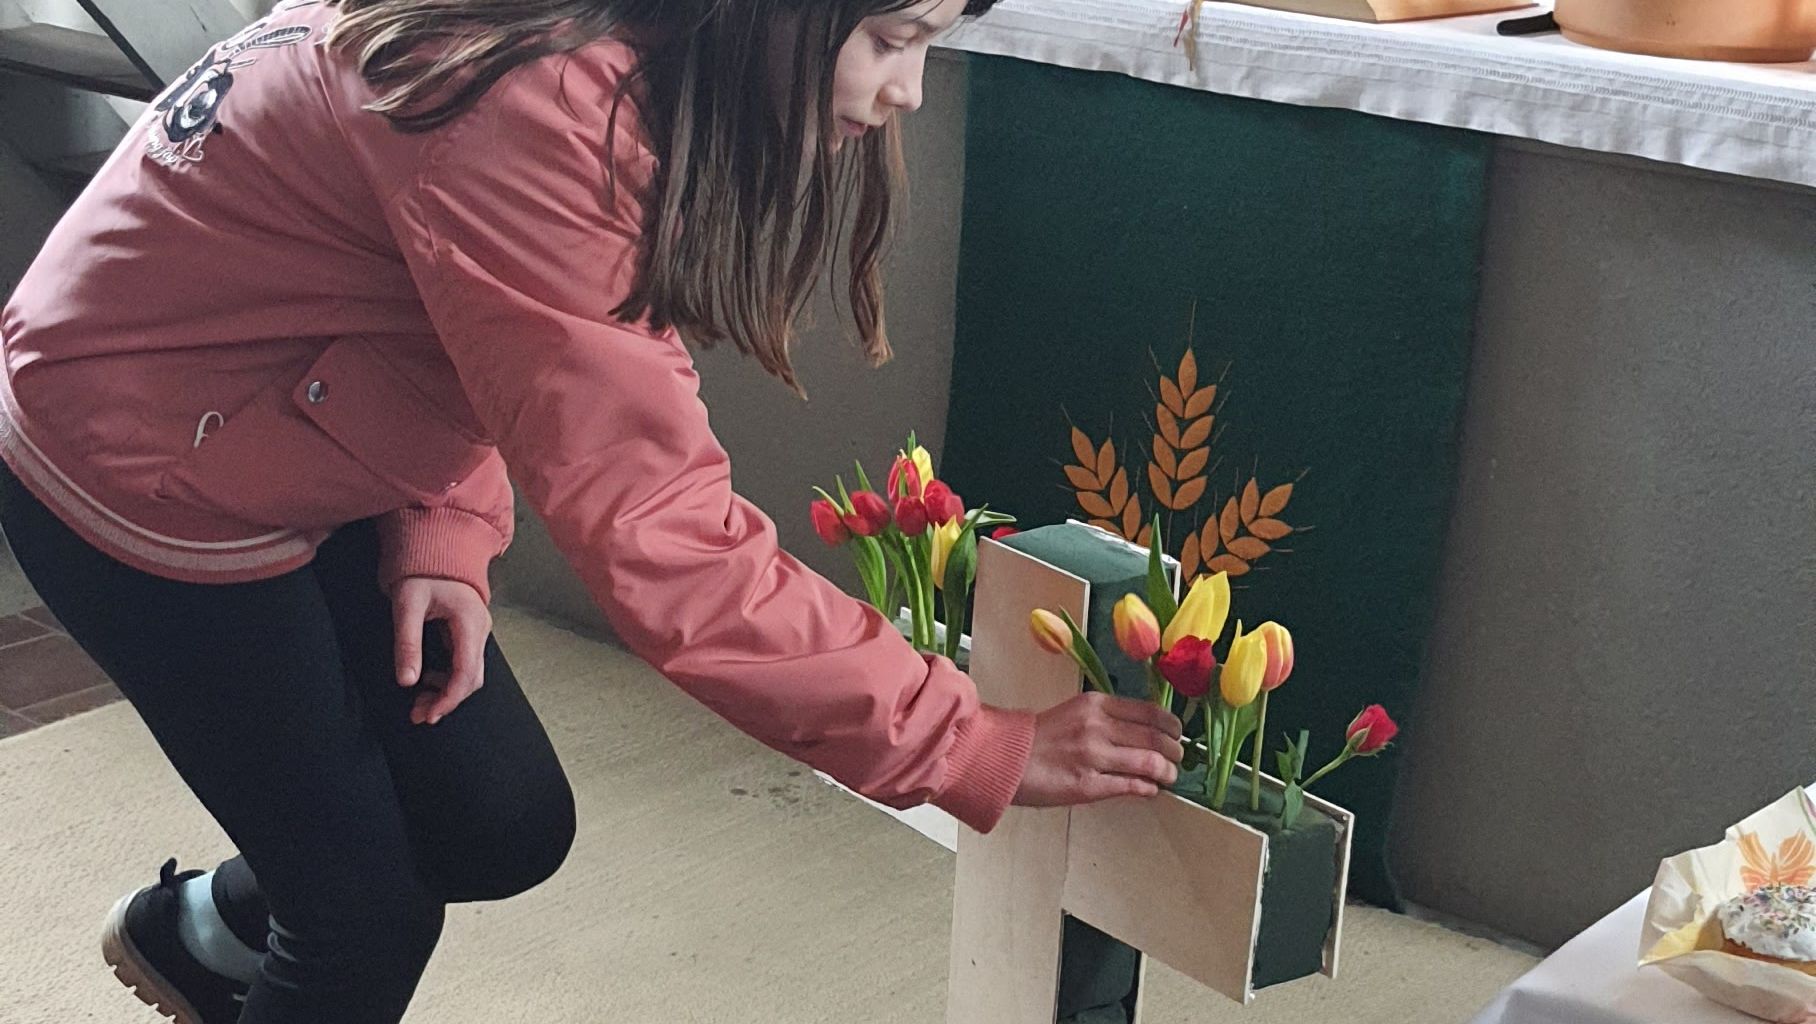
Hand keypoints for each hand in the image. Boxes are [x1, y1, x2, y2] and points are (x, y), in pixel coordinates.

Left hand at [392, 577, 490, 725]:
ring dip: (447, 691)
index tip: (428, 715)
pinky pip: (465, 662)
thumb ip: (407, 643)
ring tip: (419, 703)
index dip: (449, 698)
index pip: (466, 672)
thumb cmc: (421, 571)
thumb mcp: (407, 605)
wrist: (436, 545)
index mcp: (468, 622)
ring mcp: (477, 630)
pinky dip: (448, 678)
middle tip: (418, 715)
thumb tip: (407, 681)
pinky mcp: (469, 631)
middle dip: (446, 700)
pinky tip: (428, 681)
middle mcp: (480, 629)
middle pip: (472, 678)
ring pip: (470, 673)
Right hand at [1012, 692, 1183, 805]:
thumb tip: (1143, 731)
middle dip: (1174, 751)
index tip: (1176, 734)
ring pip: (1150, 762)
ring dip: (1167, 772)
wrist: (1005, 758)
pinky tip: (1150, 790)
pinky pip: (1131, 786)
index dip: (1171, 726)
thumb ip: (1107, 719)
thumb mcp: (1075, 713)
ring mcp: (1094, 756)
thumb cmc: (1039, 737)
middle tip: (1176, 759)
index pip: (1150, 712)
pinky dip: (1148, 789)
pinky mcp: (1088, 785)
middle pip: (1155, 738)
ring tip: (1168, 777)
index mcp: (1096, 704)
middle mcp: (1098, 727)